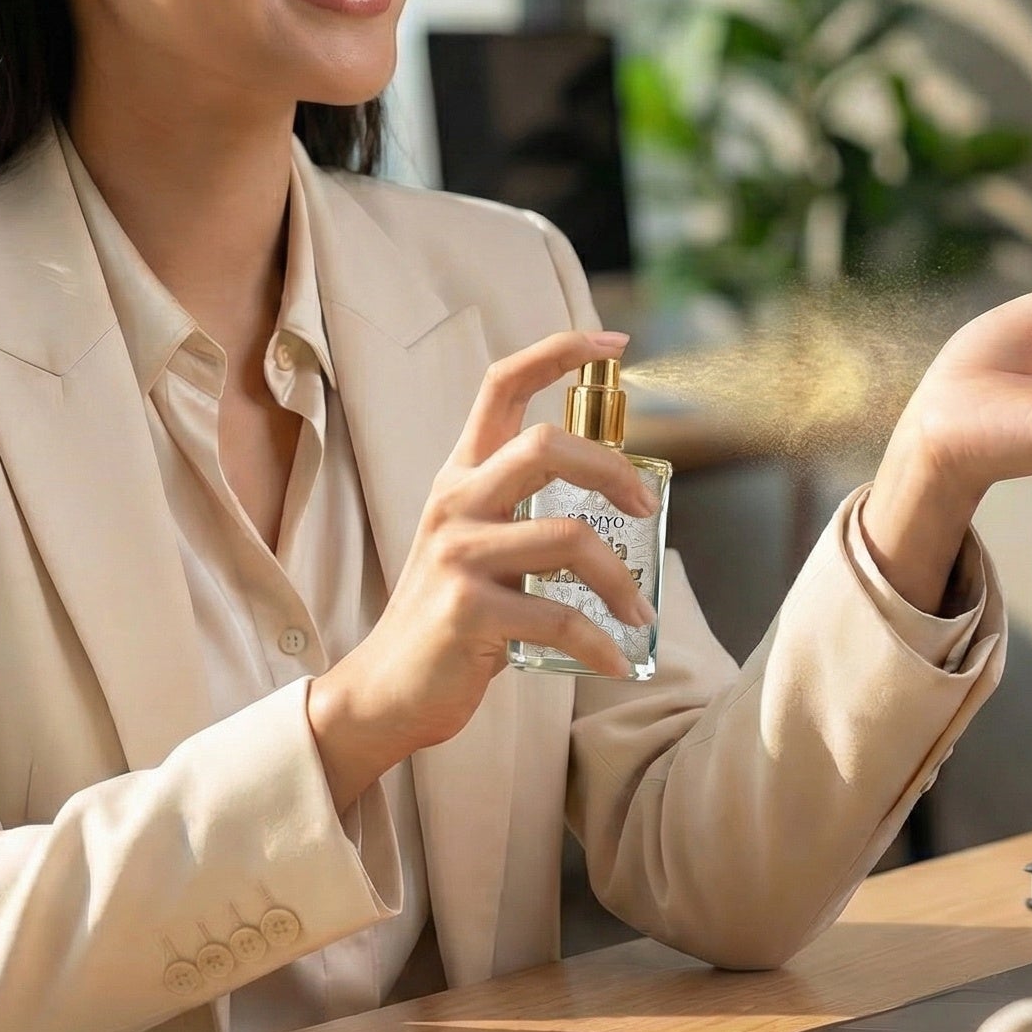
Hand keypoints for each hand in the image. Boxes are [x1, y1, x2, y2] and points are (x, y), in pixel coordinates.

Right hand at [306, 329, 656, 812]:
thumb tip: (616, 495)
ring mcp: (458, 555)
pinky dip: (599, 642)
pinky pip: (558, 618)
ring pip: (567, 538)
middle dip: (610, 469)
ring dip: (618, 580)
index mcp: (461, 477)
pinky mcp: (467, 611)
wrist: (388, 689)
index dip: (557, 352)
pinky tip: (614, 659)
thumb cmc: (448, 616)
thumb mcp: (477, 544)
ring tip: (637, 612)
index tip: (613, 342)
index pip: (501, 386)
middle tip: (643, 505)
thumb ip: (524, 512)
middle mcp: (455, 503)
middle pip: (542, 445)